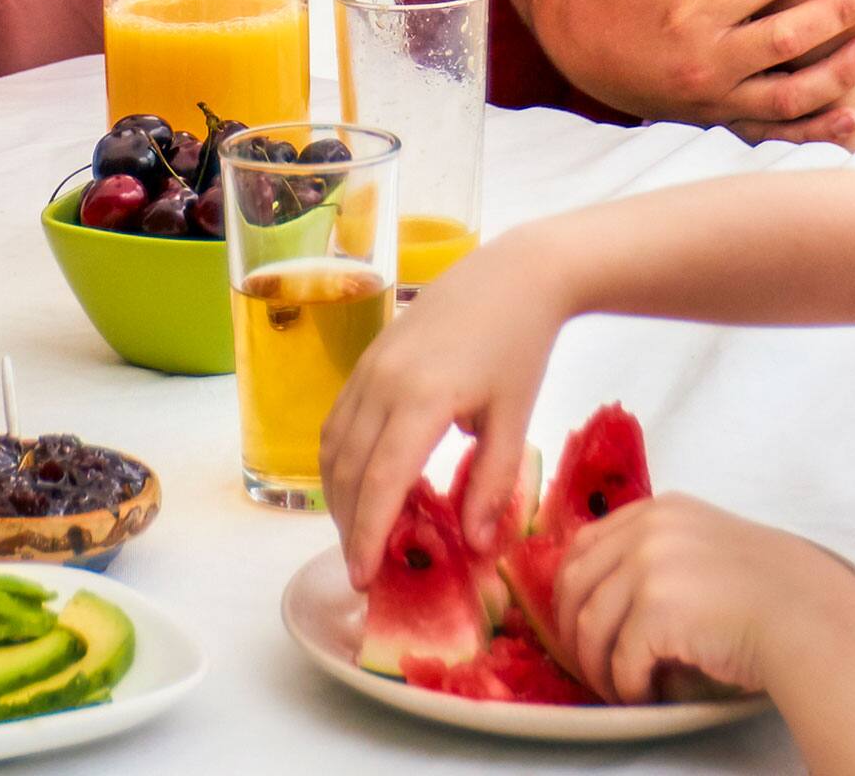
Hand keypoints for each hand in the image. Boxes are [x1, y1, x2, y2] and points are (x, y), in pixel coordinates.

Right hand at [322, 230, 570, 584]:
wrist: (512, 275)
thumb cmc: (519, 346)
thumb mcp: (514, 419)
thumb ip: (490, 484)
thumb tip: (471, 545)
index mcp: (421, 399)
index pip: (381, 481)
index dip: (368, 534)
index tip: (364, 579)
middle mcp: (383, 382)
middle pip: (348, 468)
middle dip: (349, 524)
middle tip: (364, 570)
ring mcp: (369, 366)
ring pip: (334, 444)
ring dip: (339, 494)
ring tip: (359, 535)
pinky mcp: (368, 358)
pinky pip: (339, 419)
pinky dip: (341, 460)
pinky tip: (361, 484)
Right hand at [514, 0, 854, 146]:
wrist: (582, 45)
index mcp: (691, 9)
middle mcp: (705, 59)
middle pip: (789, 36)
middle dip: (840, 10)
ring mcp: (713, 98)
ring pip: (791, 94)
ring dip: (840, 73)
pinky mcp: (716, 122)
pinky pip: (774, 133)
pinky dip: (816, 131)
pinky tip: (851, 115)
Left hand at [553, 494, 854, 708]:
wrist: (809, 616)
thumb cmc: (770, 592)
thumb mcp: (706, 545)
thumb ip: (662, 551)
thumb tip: (612, 594)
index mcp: (659, 511)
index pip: (586, 543)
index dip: (574, 589)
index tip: (578, 621)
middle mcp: (647, 529)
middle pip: (575, 581)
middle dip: (573, 630)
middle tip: (588, 664)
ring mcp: (649, 565)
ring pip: (590, 624)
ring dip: (597, 665)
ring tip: (616, 688)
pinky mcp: (656, 609)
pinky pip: (621, 658)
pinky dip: (626, 684)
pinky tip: (644, 694)